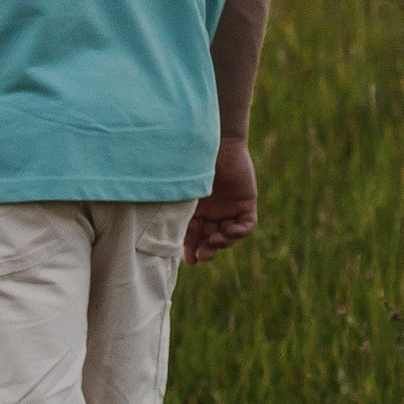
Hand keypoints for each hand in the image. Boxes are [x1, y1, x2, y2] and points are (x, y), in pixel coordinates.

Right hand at [184, 136, 257, 261]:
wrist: (216, 142)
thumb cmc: (192, 163)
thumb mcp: (183, 191)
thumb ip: (175, 209)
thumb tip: (157, 235)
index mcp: (195, 208)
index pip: (193, 234)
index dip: (191, 249)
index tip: (189, 261)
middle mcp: (212, 210)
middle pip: (210, 238)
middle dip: (206, 250)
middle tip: (202, 256)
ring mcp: (230, 207)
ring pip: (228, 235)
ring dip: (222, 242)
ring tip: (215, 240)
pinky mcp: (246, 202)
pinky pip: (246, 225)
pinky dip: (239, 232)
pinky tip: (229, 230)